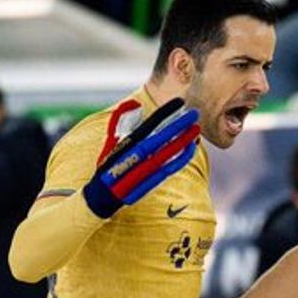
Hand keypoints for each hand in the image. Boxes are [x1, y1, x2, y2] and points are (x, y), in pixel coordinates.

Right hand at [83, 98, 199, 218]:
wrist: (101, 196)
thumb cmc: (109, 165)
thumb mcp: (110, 141)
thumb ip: (120, 121)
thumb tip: (134, 103)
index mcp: (124, 144)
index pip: (147, 124)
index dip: (164, 112)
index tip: (180, 101)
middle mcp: (132, 156)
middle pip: (159, 138)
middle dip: (177, 125)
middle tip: (194, 113)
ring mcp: (141, 171)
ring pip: (166, 154)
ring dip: (183, 141)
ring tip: (196, 128)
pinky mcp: (148, 183)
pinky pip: (168, 169)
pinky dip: (180, 159)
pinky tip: (191, 148)